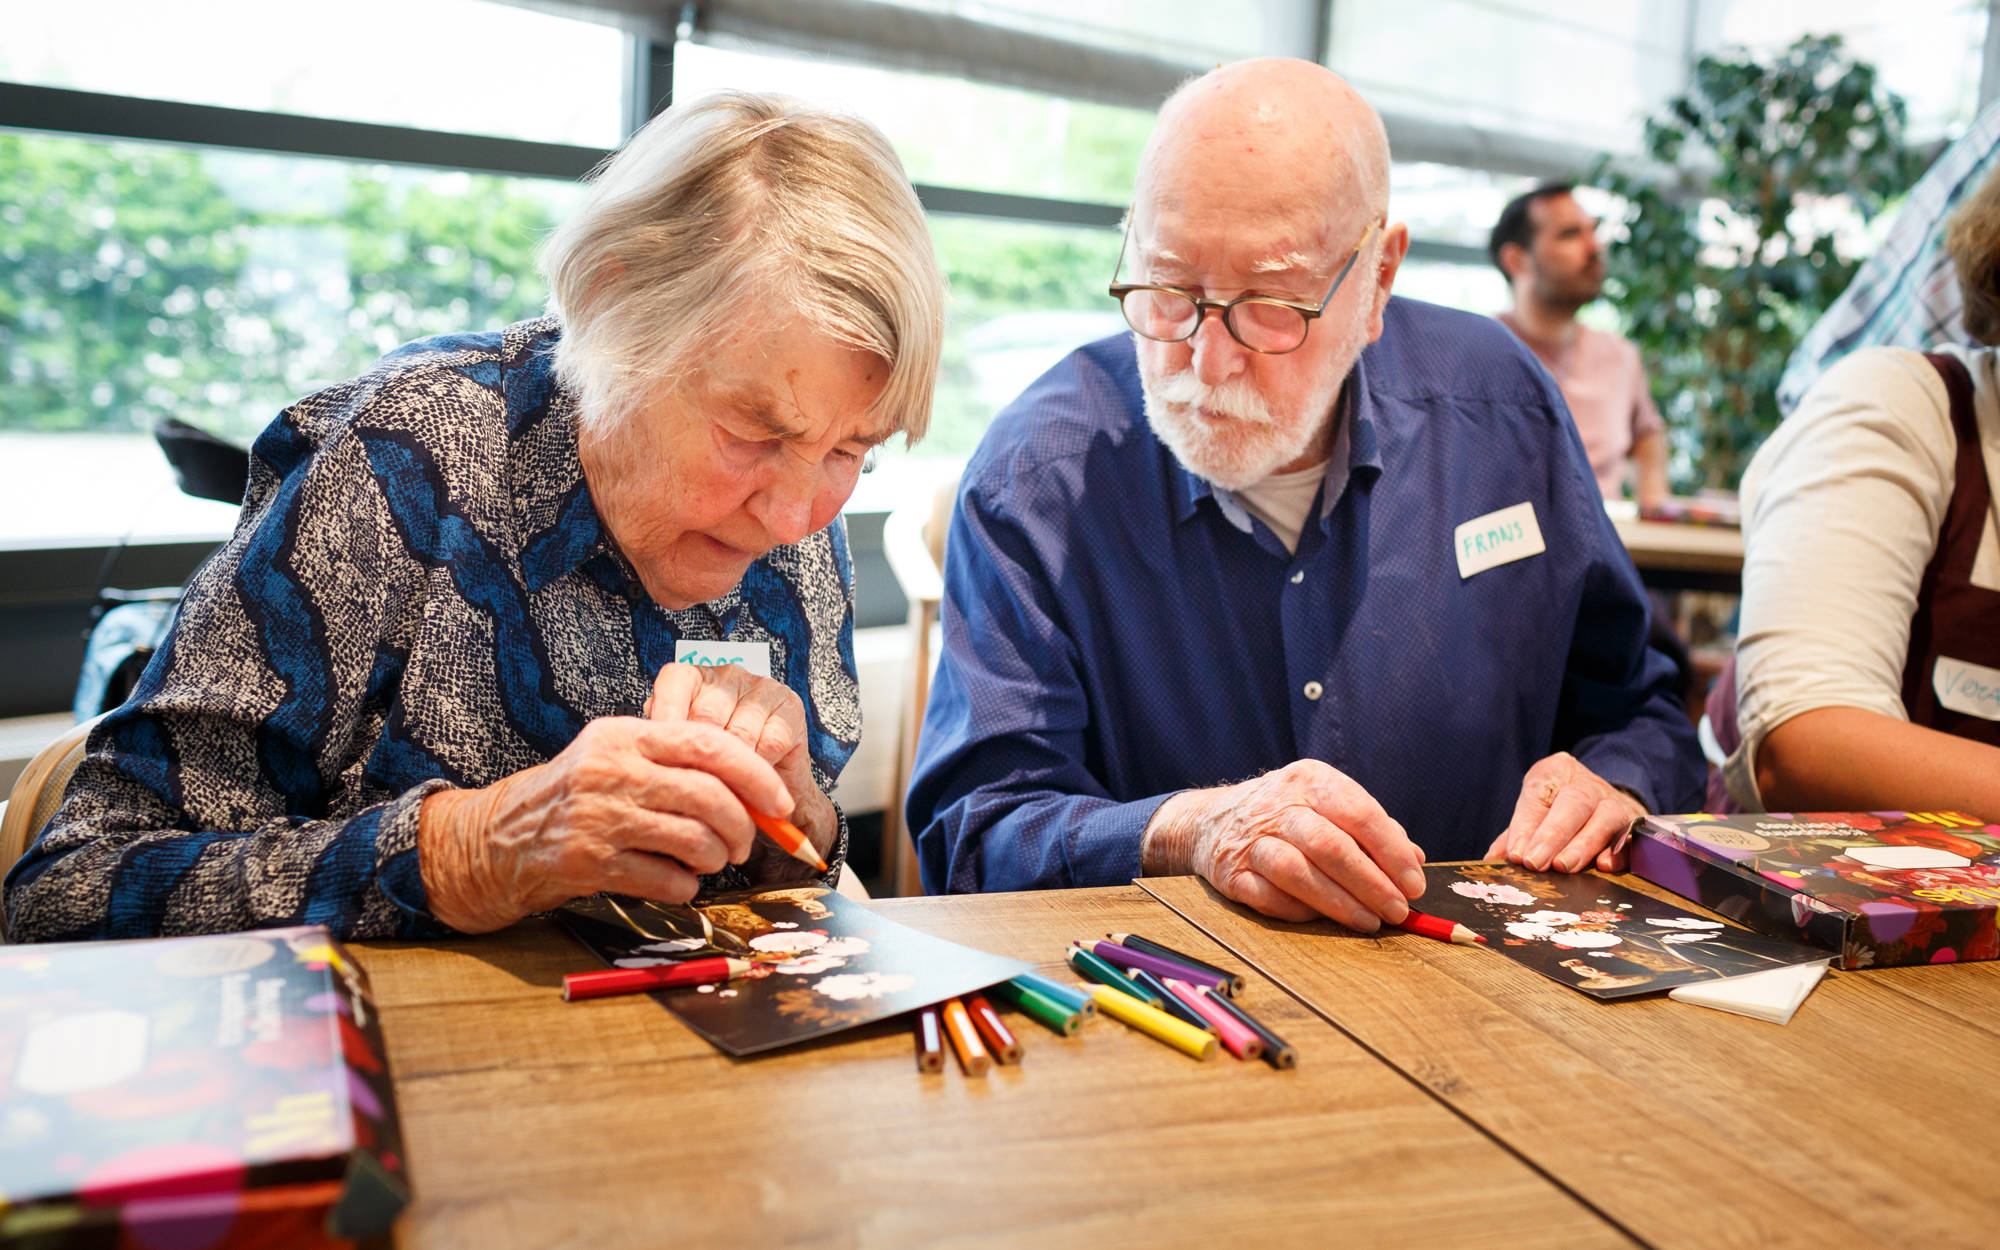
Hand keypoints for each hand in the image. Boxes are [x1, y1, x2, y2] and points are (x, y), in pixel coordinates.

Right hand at [418, 718, 789, 932]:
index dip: (756, 775)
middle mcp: (612, 770)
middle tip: (745, 843)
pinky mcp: (590, 863)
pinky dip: (686, 886)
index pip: (709, 744)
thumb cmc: (576, 795)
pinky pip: (667, 879)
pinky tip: (678, 880)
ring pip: (695, 840)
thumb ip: (675, 760)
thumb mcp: (616, 755)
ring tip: (709, 861)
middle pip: (710, 797)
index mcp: (626, 735)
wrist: (500, 838)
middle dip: (743, 827)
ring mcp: (599, 817)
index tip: (778, 802)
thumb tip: (756, 788)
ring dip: (716, 859)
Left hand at [646, 662, 836, 871]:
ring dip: (733, 768)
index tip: (658, 752)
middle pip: (707, 717)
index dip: (666, 718)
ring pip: (739, 734)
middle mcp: (728, 675)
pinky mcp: (790, 707)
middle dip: (702, 758)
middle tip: (698, 785)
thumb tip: (649, 745)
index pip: (674, 684)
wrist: (767, 792)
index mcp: (693, 678)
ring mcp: (761, 688)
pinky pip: (769, 744)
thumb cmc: (718, 767)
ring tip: (726, 789)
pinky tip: (753, 779)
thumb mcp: (683, 754)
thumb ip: (667, 744)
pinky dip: (760, 768)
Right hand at [1142, 760, 1425, 930]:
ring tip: (1369, 922)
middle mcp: (1277, 805)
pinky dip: (1301, 911)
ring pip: (1297, 872)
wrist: (1212, 820)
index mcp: (1310, 781)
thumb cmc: (1289, 815)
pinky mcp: (1229, 874)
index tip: (1414, 885)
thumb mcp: (1328, 804)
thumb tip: (1415, 862)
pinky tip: (1324, 920)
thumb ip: (1372, 830)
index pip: (1359, 813)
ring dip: (1339, 904)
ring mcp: (1249, 840)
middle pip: (1330, 846)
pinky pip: (1268, 897)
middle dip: (1371, 884)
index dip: (1391, 852)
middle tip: (1398, 911)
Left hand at [1484, 752, 1645, 873]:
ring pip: (1605, 818)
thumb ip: (1515, 834)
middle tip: (1535, 863)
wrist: (1606, 800)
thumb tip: (1493, 859)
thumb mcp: (1535, 811)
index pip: (1538, 795)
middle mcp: (1588, 784)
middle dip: (1552, 834)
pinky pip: (1631, 836)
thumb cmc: (1559, 809)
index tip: (1516, 854)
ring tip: (1563, 867)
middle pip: (1574, 802)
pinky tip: (1604, 866)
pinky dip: (1618, 852)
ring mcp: (1616, 802)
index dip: (1526, 826)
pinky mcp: (1636, 824)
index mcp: (1555, 772)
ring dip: (1582, 845)